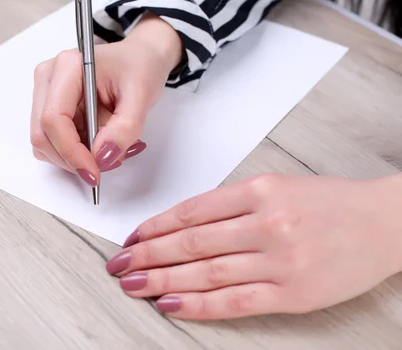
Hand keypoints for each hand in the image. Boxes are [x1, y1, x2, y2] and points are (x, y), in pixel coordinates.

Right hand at [30, 12, 182, 185]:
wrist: (140, 59)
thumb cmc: (139, 67)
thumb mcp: (142, 96)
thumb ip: (124, 128)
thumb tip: (102, 157)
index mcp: (68, 66)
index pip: (53, 118)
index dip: (71, 152)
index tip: (94, 171)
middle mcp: (49, 78)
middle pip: (43, 135)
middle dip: (73, 159)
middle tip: (107, 163)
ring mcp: (46, 94)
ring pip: (45, 143)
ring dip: (75, 158)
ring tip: (111, 149)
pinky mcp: (52, 109)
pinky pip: (54, 143)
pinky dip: (76, 153)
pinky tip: (100, 143)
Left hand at [106, 173, 401, 319]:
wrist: (384, 224)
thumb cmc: (329, 203)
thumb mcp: (276, 186)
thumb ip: (231, 204)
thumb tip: (181, 224)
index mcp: (259, 191)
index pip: (191, 211)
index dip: (154, 226)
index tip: (132, 237)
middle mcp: (266, 224)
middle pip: (190, 242)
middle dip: (147, 254)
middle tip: (117, 264)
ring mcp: (279, 261)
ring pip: (206, 272)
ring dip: (162, 279)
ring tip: (132, 284)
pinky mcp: (293, 294)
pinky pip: (235, 301)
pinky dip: (198, 305)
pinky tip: (170, 304)